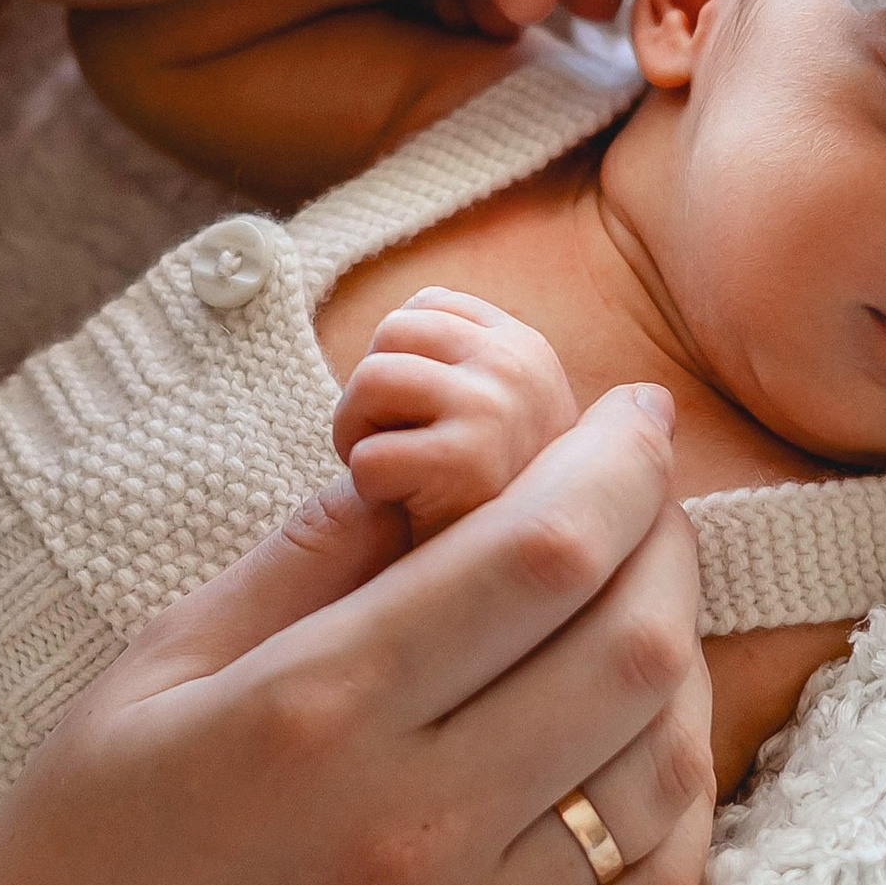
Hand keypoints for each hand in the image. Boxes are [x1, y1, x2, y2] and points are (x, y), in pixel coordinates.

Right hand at [0, 382, 713, 884]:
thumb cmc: (73, 865)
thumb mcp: (151, 672)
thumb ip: (300, 558)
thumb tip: (420, 458)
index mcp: (315, 714)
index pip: (537, 555)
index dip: (615, 464)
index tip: (632, 413)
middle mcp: (413, 825)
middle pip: (628, 646)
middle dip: (664, 540)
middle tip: (645, 493)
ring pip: (662, 764)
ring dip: (682, 661)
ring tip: (645, 604)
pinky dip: (679, 797)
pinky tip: (646, 739)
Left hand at [331, 288, 579, 537]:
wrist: (515, 579)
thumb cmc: (484, 494)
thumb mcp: (498, 410)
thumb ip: (465, 356)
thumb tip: (416, 304)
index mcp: (527, 348)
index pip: (427, 306)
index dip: (401, 359)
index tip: (420, 414)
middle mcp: (519, 368)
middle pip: (391, 332)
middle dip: (373, 392)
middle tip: (397, 445)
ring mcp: (495, 411)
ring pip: (370, 381)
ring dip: (358, 434)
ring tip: (393, 471)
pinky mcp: (464, 465)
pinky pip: (366, 456)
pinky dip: (367, 486)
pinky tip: (402, 505)